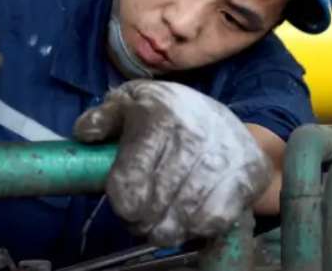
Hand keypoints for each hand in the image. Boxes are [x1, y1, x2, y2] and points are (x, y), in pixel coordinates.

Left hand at [74, 80, 271, 247]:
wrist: (222, 116)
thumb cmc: (167, 113)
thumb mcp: (129, 102)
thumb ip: (102, 118)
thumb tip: (84, 134)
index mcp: (158, 116)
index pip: (129, 185)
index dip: (122, 205)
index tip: (125, 204)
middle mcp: (192, 134)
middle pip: (154, 208)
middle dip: (142, 221)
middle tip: (142, 219)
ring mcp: (223, 154)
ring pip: (183, 219)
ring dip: (167, 229)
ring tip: (163, 222)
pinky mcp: (247, 173)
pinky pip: (214, 219)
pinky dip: (197, 227)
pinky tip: (189, 217)